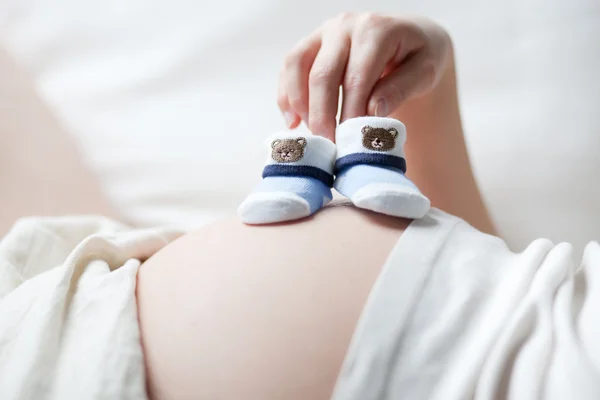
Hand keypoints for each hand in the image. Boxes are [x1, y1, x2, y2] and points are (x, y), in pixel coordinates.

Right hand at [277, 13, 451, 140]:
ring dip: (299, 105)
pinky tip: (293, 121)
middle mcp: (345, 25)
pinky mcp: (311, 42)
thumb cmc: (418, 57)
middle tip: (329, 146)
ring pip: (297, 66)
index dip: (350, 113)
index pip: (356, 78)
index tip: (350, 143)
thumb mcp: (425, 72)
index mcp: (375, 30)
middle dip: (321, 115)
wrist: (410, 37)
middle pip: (322, 74)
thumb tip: (372, 111)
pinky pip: (289, 67)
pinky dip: (286, 96)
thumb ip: (401, 89)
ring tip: (312, 134)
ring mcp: (324, 32)